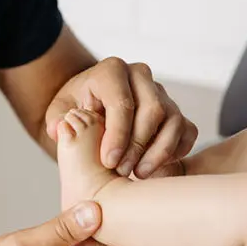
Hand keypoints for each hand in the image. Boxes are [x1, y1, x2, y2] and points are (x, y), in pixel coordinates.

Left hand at [44, 58, 197, 178]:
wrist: (92, 105)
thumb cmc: (77, 108)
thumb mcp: (60, 111)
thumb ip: (59, 120)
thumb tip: (64, 130)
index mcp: (111, 71)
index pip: (122, 102)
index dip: (117, 135)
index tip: (109, 161)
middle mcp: (141, 76)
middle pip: (152, 110)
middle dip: (137, 145)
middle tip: (121, 170)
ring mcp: (162, 93)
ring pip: (173, 121)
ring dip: (158, 152)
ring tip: (138, 174)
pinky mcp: (176, 111)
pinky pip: (187, 131)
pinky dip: (176, 151)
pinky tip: (156, 167)